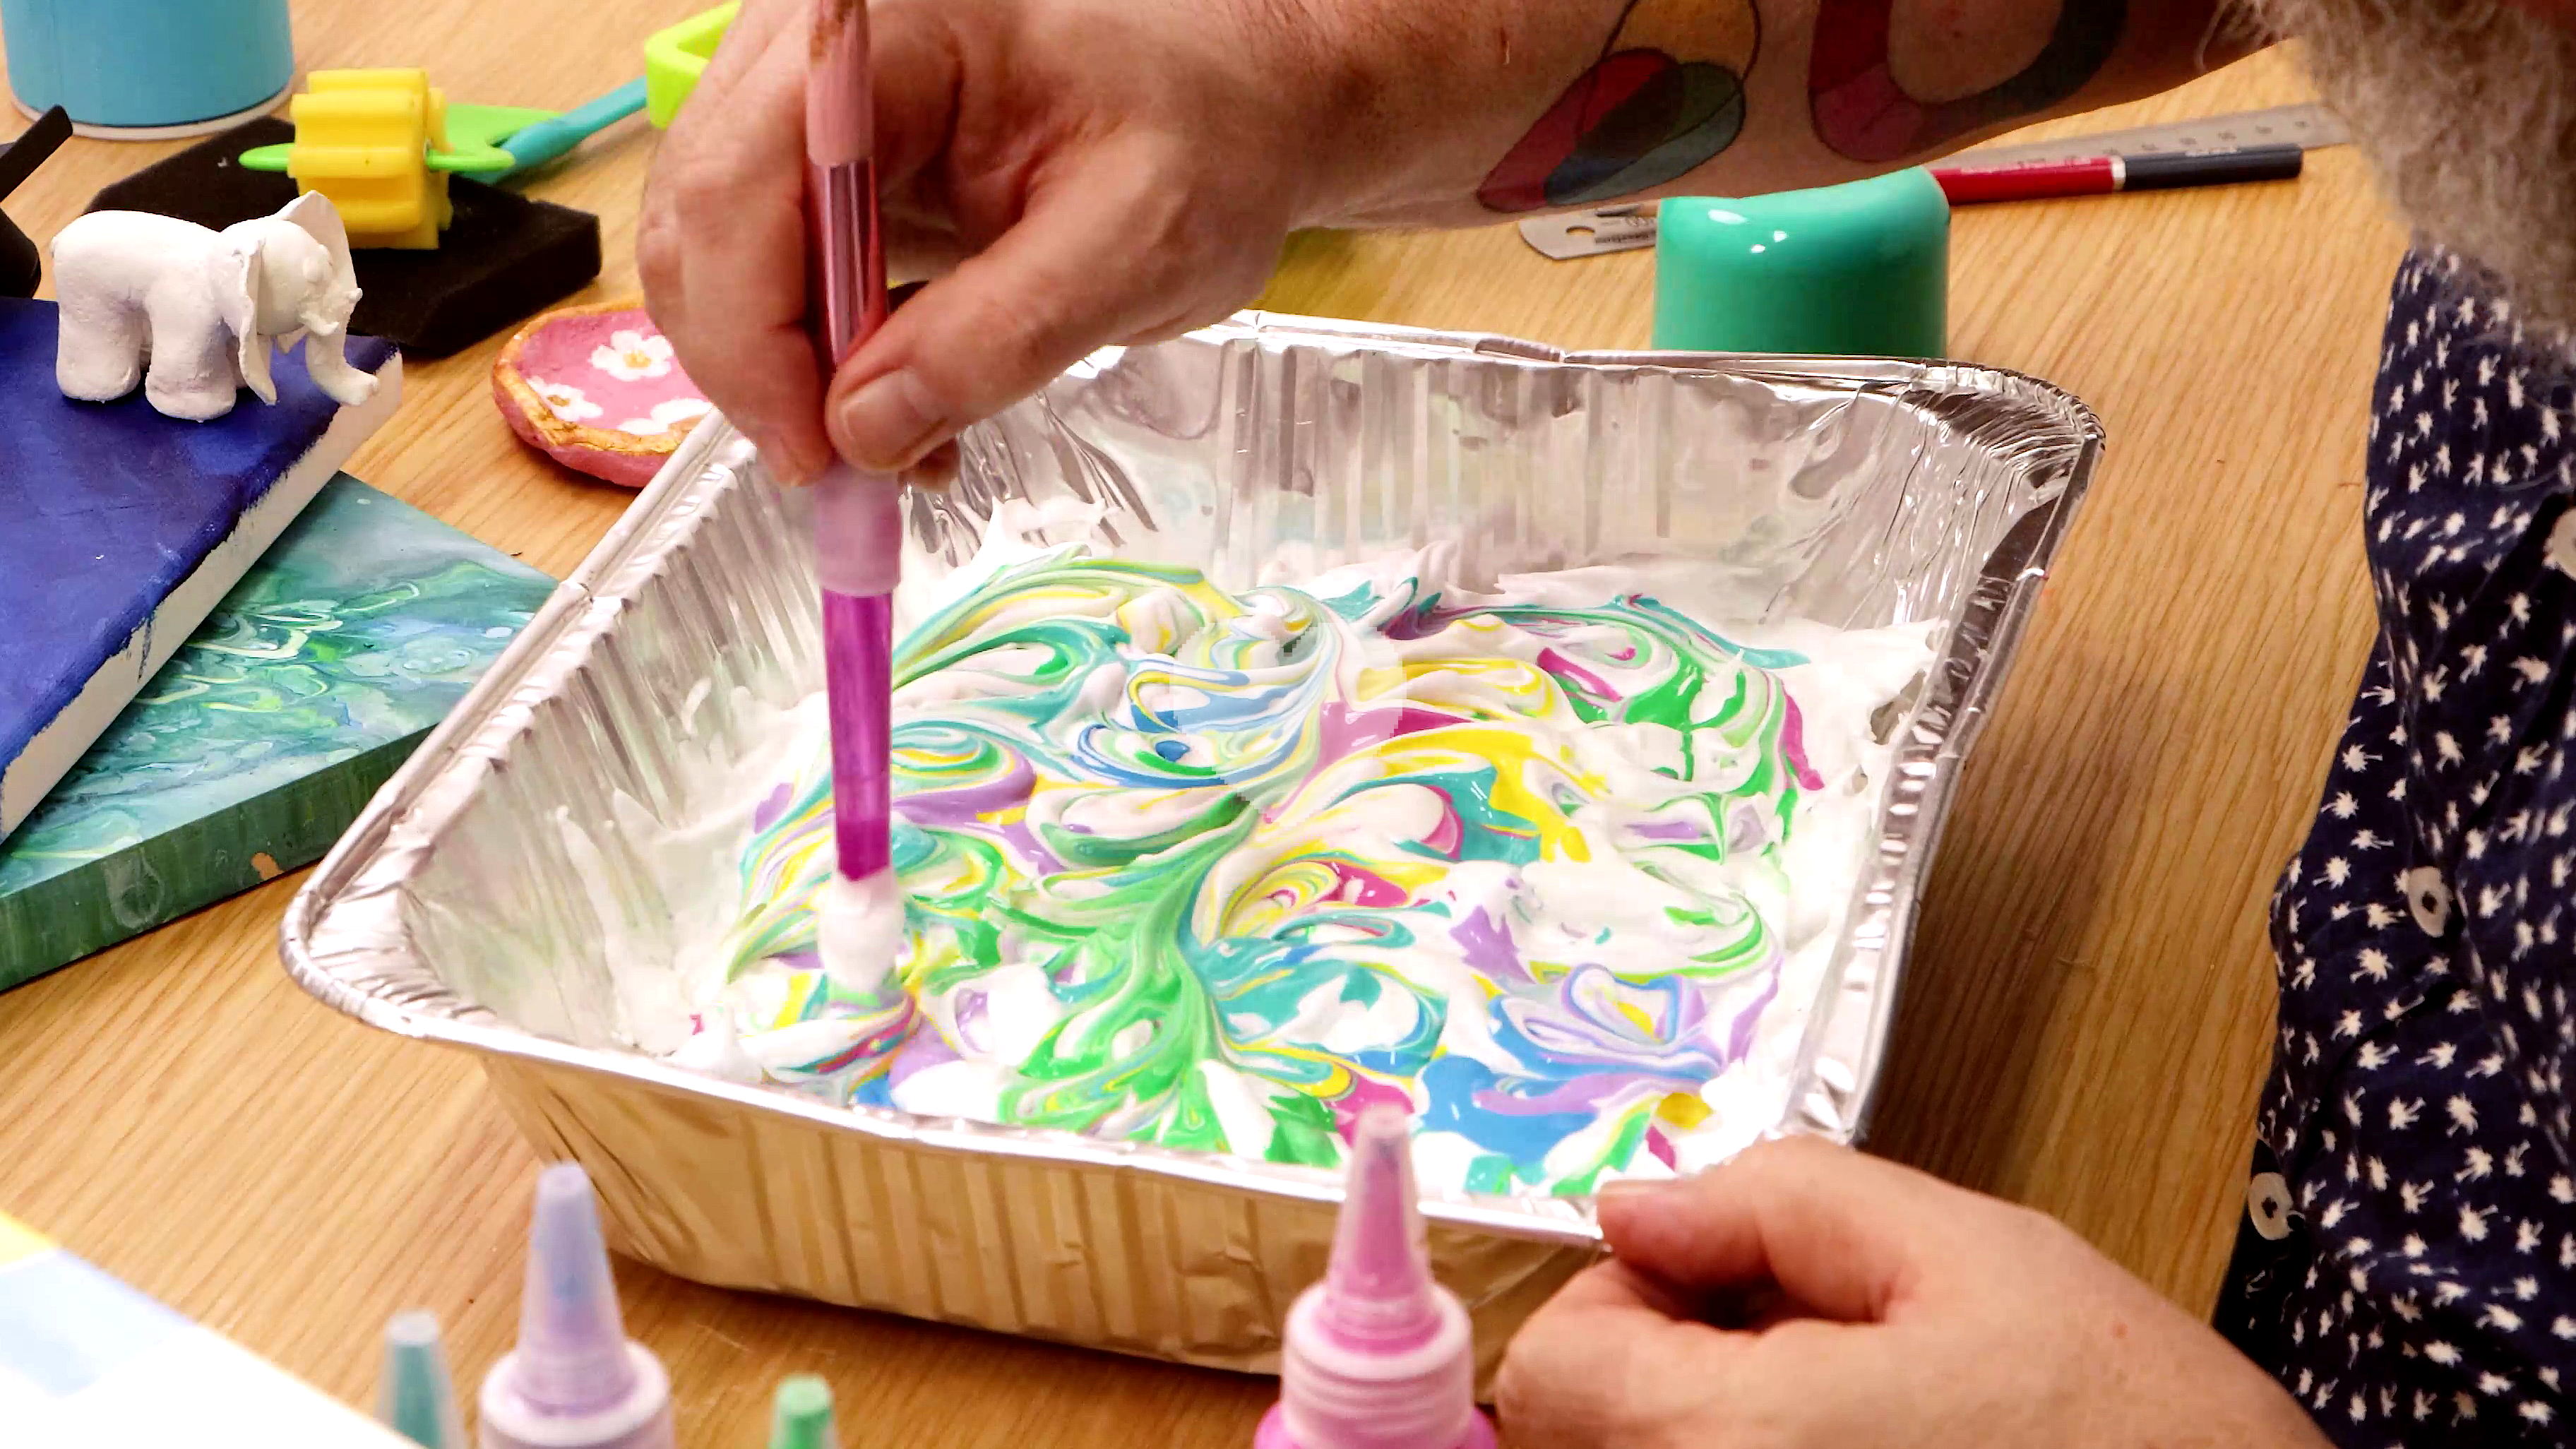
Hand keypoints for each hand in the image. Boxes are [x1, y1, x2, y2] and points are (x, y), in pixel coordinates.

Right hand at [639, 0, 1348, 483]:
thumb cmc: (1203, 144)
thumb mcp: (1135, 247)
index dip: (753, 337)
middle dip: (760, 372)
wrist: (1232, 115)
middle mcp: (814, 59)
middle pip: (703, 228)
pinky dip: (815, 368)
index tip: (815, 457)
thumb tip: (862, 432)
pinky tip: (902, 417)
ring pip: (717, 266)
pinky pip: (767, 281)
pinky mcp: (821, 175)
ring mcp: (805, 113)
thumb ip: (999, 337)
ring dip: (786, 382)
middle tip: (848, 480)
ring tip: (898, 452)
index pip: (743, 184)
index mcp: (885, 34)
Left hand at [1495, 1138, 2329, 1448]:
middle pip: (1583, 1437)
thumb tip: (1636, 1206)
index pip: (1556, 1362)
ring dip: (1714, 1430)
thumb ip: (1775, 1204)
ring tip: (1863, 1421)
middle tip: (1814, 1350)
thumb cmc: (2133, 1430)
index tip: (1733, 1288)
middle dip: (1669, 1370)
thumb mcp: (1967, 1253)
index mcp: (1726, 1448)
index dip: (1634, 1299)